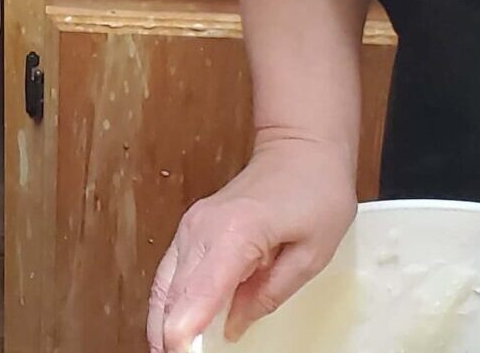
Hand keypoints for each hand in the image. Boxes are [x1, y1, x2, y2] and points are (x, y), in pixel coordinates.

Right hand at [148, 137, 357, 352]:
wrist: (300, 148)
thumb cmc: (316, 194)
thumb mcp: (312, 254)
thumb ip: (269, 294)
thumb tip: (232, 327)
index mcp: (237, 232)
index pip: (200, 289)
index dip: (185, 327)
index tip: (180, 352)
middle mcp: (203, 226)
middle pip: (173, 292)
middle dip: (170, 335)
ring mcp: (193, 224)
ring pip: (164, 283)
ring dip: (163, 322)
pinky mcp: (192, 226)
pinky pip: (171, 271)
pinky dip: (168, 301)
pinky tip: (173, 328)